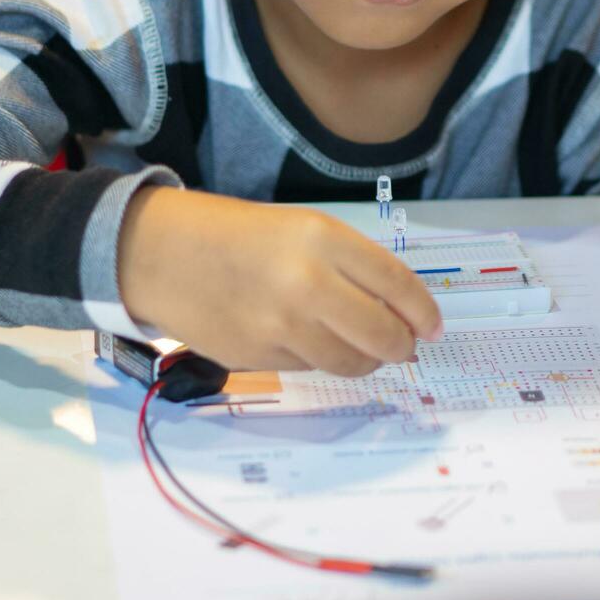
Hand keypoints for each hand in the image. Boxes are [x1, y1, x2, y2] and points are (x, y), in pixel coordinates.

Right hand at [118, 187, 441, 375]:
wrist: (164, 255)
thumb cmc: (242, 236)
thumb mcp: (303, 230)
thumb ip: (353, 266)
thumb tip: (404, 314)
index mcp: (323, 240)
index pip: (396, 283)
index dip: (423, 312)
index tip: (434, 328)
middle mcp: (307, 283)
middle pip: (382, 335)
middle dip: (402, 345)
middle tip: (404, 345)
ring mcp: (282, 326)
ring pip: (351, 363)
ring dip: (367, 361)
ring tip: (363, 348)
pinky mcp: (260, 358)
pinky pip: (311, 368)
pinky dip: (322, 360)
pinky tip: (309, 340)